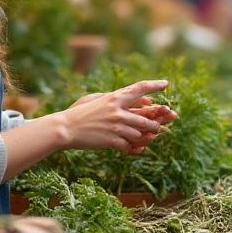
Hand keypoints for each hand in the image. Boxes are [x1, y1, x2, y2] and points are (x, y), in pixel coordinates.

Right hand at [57, 80, 172, 153]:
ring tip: (145, 139)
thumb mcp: (96, 98)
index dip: (155, 85)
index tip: (166, 84)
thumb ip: (116, 98)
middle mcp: (118, 111)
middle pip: (147, 119)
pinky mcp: (112, 140)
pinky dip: (129, 148)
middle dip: (156, 125)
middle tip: (159, 127)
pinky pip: (128, 146)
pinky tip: (124, 148)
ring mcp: (116, 126)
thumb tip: (139, 102)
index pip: (140, 88)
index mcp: (115, 97)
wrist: (65, 128)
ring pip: (140, 134)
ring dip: (143, 138)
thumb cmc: (80, 112)